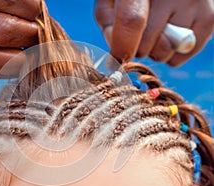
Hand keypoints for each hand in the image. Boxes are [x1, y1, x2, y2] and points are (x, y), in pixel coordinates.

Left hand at [95, 0, 213, 65]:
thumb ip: (106, 19)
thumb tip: (115, 52)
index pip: (131, 21)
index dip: (122, 46)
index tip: (118, 56)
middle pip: (145, 47)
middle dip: (137, 47)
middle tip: (142, 32)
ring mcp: (194, 4)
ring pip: (164, 54)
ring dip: (156, 51)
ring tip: (159, 30)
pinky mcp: (210, 18)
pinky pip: (182, 56)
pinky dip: (173, 54)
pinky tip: (171, 35)